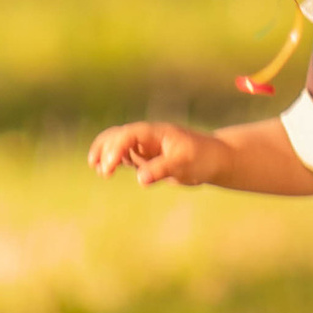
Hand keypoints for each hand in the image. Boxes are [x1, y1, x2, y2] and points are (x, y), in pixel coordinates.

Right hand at [89, 117, 221, 188]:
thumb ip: (162, 169)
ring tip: (97, 168)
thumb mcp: (184, 164)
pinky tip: (106, 170)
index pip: (128, 135)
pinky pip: (124, 155)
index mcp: (155, 132)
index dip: (115, 149)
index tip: (109, 168)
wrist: (214, 160)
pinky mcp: (146, 158)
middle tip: (103, 172)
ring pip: (117, 144)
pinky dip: (113, 160)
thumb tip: (140, 179)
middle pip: (118, 135)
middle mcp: (147, 137)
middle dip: (106, 150)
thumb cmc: (202, 158)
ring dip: (105, 153)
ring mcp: (146, 146)